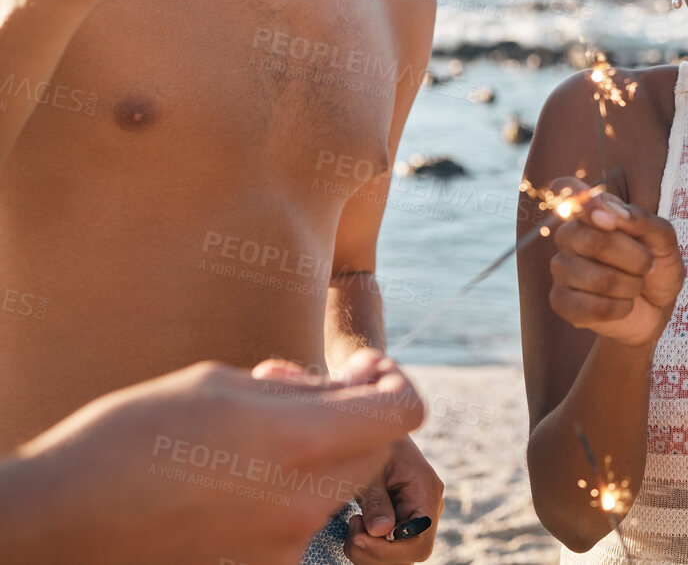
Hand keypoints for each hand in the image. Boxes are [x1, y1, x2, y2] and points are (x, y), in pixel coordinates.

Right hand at [0, 354, 420, 564]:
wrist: (60, 520)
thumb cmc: (131, 435)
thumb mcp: (220, 383)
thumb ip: (299, 388)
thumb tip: (345, 390)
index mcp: (301, 442)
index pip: (401, 413)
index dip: (394, 383)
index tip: (366, 369)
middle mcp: (304, 499)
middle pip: (376, 449)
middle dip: (356, 413)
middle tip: (302, 387)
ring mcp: (285, 541)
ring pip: (340, 483)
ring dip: (322, 447)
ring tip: (256, 422)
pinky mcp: (262, 564)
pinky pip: (300, 513)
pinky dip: (290, 482)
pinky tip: (239, 463)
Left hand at [346, 436, 442, 562]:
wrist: (379, 428)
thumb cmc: (374, 443)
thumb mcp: (372, 469)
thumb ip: (377, 501)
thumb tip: (381, 533)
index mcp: (426, 491)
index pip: (420, 541)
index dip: (391, 550)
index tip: (361, 536)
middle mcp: (429, 507)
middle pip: (410, 554)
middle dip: (375, 552)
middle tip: (352, 529)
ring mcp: (419, 516)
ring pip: (400, 556)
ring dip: (369, 552)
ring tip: (354, 523)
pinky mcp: (406, 521)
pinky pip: (392, 548)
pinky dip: (370, 547)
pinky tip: (359, 525)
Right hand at [548, 181, 684, 347]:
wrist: (657, 306)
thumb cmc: (656, 265)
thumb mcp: (664, 240)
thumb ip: (643, 221)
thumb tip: (615, 214)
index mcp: (593, 211)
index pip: (567, 191)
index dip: (582, 201)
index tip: (605, 215)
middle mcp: (570, 235)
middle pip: (592, 241)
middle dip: (634, 257)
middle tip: (647, 264)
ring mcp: (562, 268)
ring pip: (596, 278)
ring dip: (630, 285)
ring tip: (635, 285)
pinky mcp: (561, 301)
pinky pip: (589, 306)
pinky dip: (619, 308)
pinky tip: (623, 304)